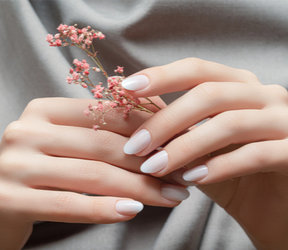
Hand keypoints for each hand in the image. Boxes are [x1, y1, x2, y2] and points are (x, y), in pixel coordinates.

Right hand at [0, 97, 188, 249]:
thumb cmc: (44, 168)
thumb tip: (159, 125)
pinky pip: (71, 205)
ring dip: (141, 188)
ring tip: (172, 196)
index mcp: (44, 110)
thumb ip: (101, 131)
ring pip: (94, 175)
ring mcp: (15, 165)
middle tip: (184, 175)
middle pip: (104, 146)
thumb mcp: (68, 141)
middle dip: (152, 163)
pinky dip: (106, 209)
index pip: (107, 114)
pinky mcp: (10, 200)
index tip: (181, 143)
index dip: (149, 129)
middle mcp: (27, 131)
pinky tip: (135, 211)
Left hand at [121, 58, 287, 248]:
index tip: (127, 89)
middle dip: (166, 121)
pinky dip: (219, 166)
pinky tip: (192, 179)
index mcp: (239, 85)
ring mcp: (285, 121)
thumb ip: (177, 131)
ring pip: (228, 124)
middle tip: (135, 146)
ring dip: (185, 147)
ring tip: (155, 167)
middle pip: (208, 94)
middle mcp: (264, 95)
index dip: (161, 76)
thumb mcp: (202, 146)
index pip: (197, 70)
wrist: (274, 203)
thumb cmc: (232, 171)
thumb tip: (135, 124)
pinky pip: (255, 154)